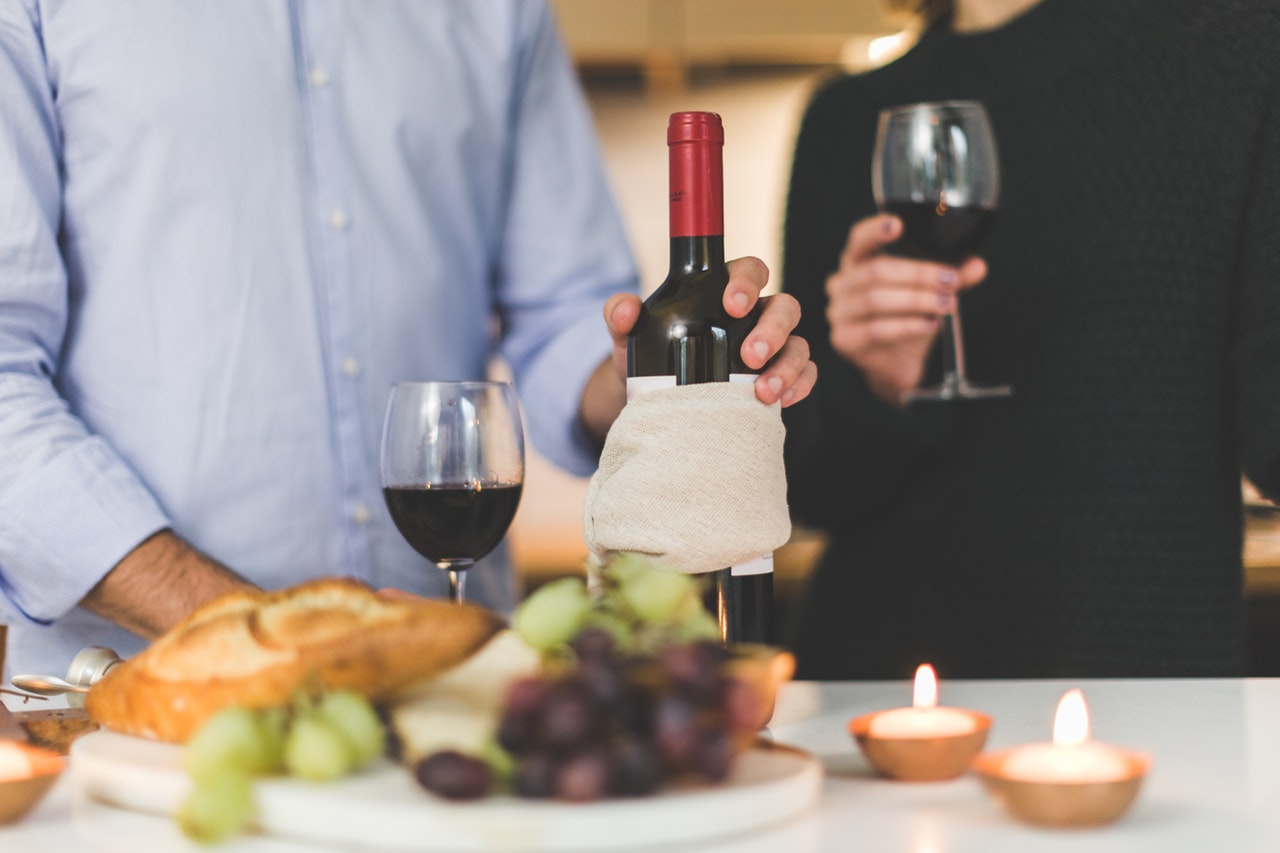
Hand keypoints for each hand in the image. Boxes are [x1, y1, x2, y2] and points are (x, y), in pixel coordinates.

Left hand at [602, 256, 816, 404]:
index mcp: (726, 292)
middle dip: (772, 330)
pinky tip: (780, 401)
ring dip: (787, 366)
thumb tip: (625, 310)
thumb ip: (620, 313)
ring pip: (798, 344)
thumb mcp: (629, 334)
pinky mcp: (780, 378)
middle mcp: (756, 316)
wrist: (656, 401)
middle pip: (784, 307)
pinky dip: (799, 385)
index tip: (731, 305)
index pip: (750, 271)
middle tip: (748, 356)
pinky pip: (805, 376)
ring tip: (762, 392)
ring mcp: (773, 348)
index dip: (747, 282)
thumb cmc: (649, 357)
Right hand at [827, 214, 986, 403]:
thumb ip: (952, 276)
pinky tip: (931, 324)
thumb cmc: (907, 318)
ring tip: (947, 303)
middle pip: (876, 271)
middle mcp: (841, 284)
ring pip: (875, 300)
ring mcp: (839, 312)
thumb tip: (977, 265)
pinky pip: (876, 329)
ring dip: (916, 300)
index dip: (875, 230)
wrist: (895, 365)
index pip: (859, 239)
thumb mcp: (931, 292)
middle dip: (918, 274)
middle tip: (950, 279)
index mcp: (857, 262)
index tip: (898, 225)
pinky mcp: (844, 339)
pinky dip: (908, 325)